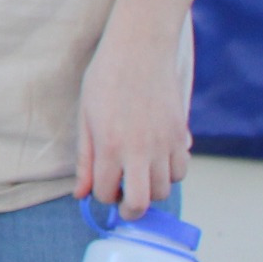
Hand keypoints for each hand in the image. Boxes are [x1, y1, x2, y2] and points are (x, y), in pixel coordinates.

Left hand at [75, 12, 191, 218]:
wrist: (140, 51)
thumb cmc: (105, 80)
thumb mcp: (85, 118)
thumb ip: (84, 159)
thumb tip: (81, 194)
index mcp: (110, 146)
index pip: (106, 192)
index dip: (100, 195)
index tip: (99, 187)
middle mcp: (140, 150)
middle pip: (141, 202)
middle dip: (130, 210)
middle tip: (122, 200)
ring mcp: (164, 144)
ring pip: (164, 189)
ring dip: (149, 190)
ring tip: (137, 174)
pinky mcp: (181, 135)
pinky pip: (181, 170)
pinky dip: (169, 174)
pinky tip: (156, 161)